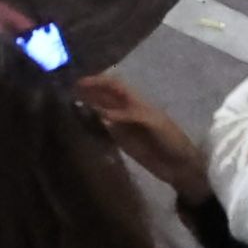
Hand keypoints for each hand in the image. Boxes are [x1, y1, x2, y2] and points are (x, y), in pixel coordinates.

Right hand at [72, 72, 204, 194]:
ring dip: (89, 107)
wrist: (180, 165)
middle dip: (89, 92)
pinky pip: (104, 130)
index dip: (99, 81)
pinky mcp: (122, 142)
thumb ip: (131, 116)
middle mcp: (128, 111)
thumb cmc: (171, 140)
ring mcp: (124, 127)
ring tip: (70, 106)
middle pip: (106, 97)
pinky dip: (93, 125)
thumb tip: (103, 114)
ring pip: (102, 112)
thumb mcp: (154, 124)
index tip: (80, 83)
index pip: (115, 86)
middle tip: (68, 92)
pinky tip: (82, 125)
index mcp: (138, 102)